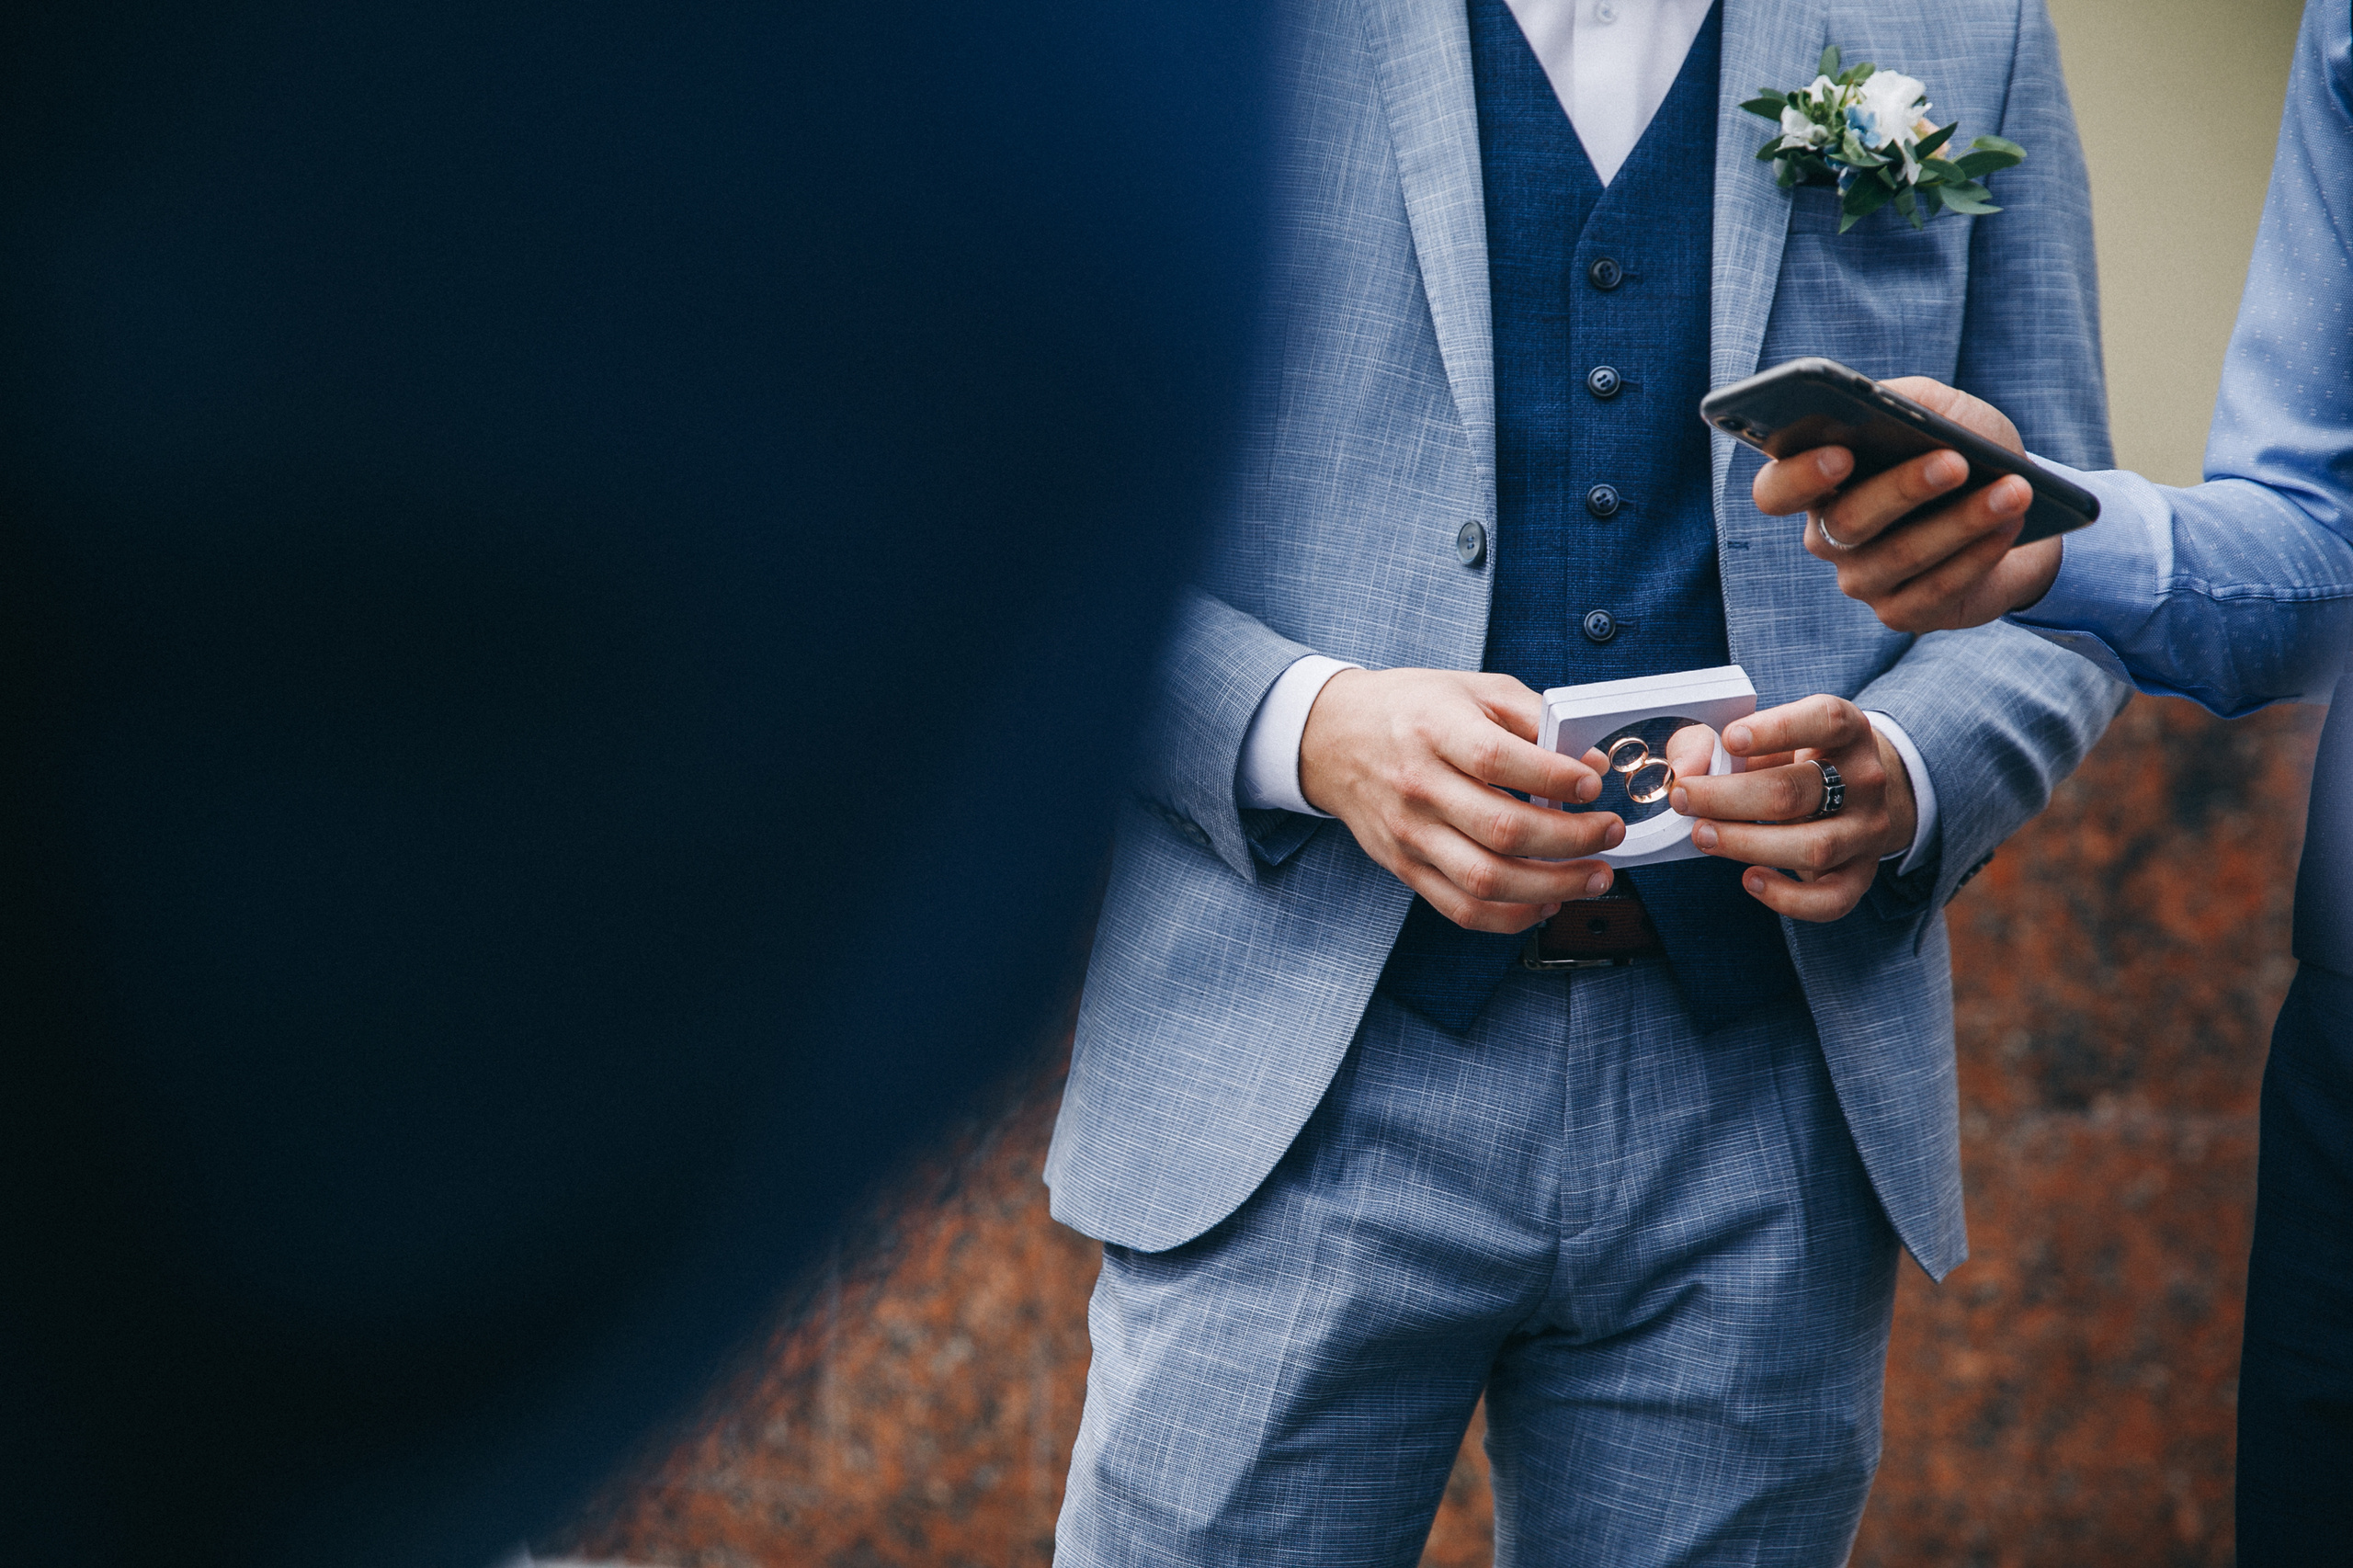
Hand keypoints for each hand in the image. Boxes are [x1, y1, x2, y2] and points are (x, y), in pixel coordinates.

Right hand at [1300, 667, 1624, 933]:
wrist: (1333, 738)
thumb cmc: (1411, 710)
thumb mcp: (1473, 689)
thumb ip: (1534, 719)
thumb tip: (1590, 761)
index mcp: (1434, 730)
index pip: (1497, 760)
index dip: (1553, 777)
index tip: (1593, 783)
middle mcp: (1417, 786)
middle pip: (1502, 830)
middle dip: (1572, 839)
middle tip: (1609, 833)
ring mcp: (1409, 834)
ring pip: (1486, 880)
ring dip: (1553, 886)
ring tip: (1593, 876)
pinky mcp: (1405, 868)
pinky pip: (1462, 908)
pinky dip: (1512, 916)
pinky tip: (1546, 901)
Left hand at [1663, 694, 1916, 921]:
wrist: (1851, 797)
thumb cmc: (1790, 761)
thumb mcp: (1757, 737)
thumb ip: (1708, 743)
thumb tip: (1683, 769)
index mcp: (1847, 731)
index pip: (1825, 720)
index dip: (1776, 729)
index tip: (1729, 740)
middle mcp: (1865, 780)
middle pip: (1798, 790)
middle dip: (1730, 797)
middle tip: (1684, 798)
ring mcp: (1867, 830)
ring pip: (1814, 846)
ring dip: (1747, 844)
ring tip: (1702, 835)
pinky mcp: (1860, 875)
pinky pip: (1831, 900)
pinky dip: (1787, 898)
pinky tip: (1750, 879)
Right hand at [1752, 375, 2062, 630]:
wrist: (2015, 508)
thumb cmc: (1962, 449)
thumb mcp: (1941, 410)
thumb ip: (1909, 400)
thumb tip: (1891, 407)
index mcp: (1818, 484)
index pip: (1775, 490)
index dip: (1798, 477)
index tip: (1840, 454)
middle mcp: (1828, 537)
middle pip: (1846, 521)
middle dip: (1903, 489)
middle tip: (1955, 462)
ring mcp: (1862, 580)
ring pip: (1899, 556)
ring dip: (1961, 521)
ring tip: (2013, 489)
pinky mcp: (1903, 613)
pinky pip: (1936, 589)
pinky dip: (1978, 554)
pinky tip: (2009, 526)